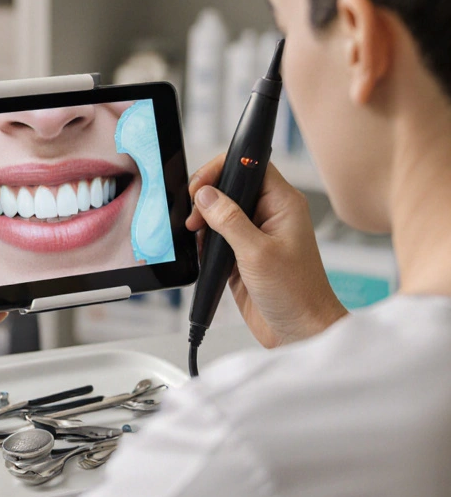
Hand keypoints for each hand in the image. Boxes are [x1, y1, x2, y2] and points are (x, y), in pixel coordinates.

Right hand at [188, 154, 346, 346]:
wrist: (300, 331)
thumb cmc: (296, 294)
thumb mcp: (257, 253)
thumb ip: (229, 220)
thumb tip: (207, 195)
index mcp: (284, 205)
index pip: (252, 166)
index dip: (224, 168)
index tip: (203, 185)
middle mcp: (270, 215)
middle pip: (232, 186)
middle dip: (208, 196)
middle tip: (195, 214)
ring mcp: (256, 235)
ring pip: (221, 211)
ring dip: (204, 220)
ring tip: (196, 233)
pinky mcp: (243, 254)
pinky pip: (217, 235)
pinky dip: (204, 240)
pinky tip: (202, 252)